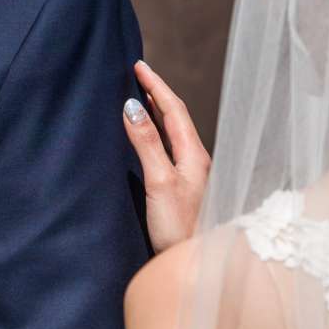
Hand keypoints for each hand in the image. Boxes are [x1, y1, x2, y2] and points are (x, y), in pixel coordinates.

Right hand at [123, 60, 208, 253]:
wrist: (196, 263)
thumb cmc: (180, 227)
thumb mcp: (159, 182)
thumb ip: (146, 144)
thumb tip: (132, 106)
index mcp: (194, 154)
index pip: (174, 109)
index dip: (156, 85)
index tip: (138, 65)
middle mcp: (195, 160)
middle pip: (176, 117)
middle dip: (157, 92)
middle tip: (138, 74)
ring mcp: (190, 175)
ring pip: (173, 132)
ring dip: (157, 111)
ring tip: (141, 96)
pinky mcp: (182, 188)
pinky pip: (169, 148)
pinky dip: (156, 132)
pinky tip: (147, 137)